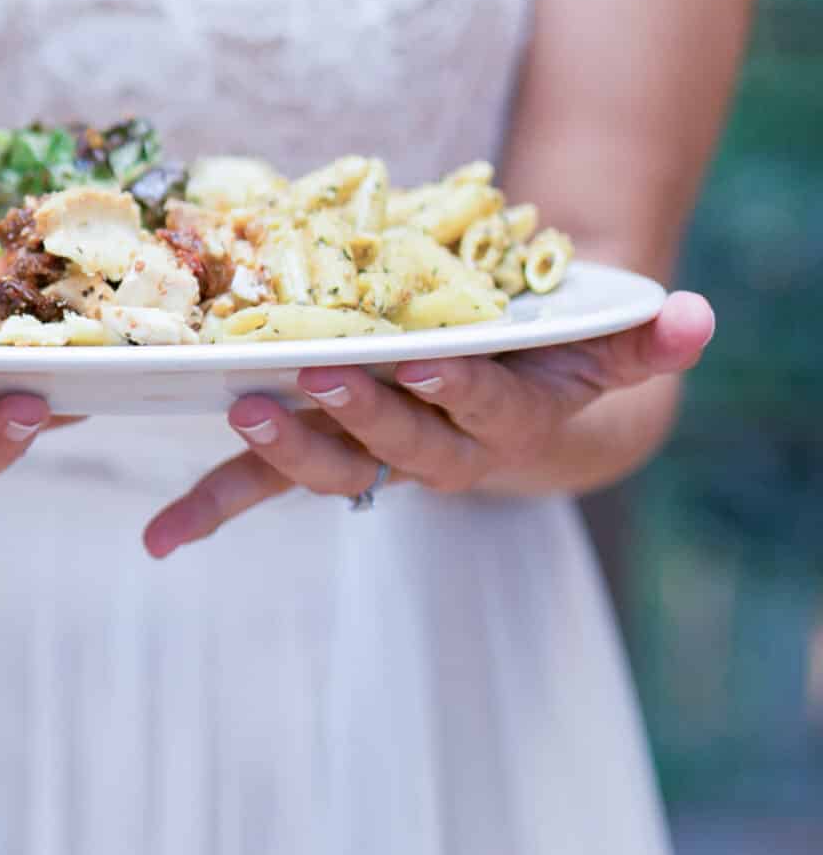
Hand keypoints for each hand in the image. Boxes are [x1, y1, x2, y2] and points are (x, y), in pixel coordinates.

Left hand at [144, 292, 716, 557]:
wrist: (515, 423)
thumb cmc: (547, 365)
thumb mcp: (593, 349)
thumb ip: (637, 339)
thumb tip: (699, 315)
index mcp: (501, 422)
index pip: (482, 409)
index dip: (455, 391)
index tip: (425, 360)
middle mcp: (435, 454)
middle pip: (394, 446)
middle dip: (353, 416)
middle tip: (308, 379)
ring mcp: (371, 462)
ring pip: (326, 467)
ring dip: (280, 450)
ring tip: (241, 410)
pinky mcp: (314, 462)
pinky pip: (257, 492)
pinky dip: (207, 509)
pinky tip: (156, 539)